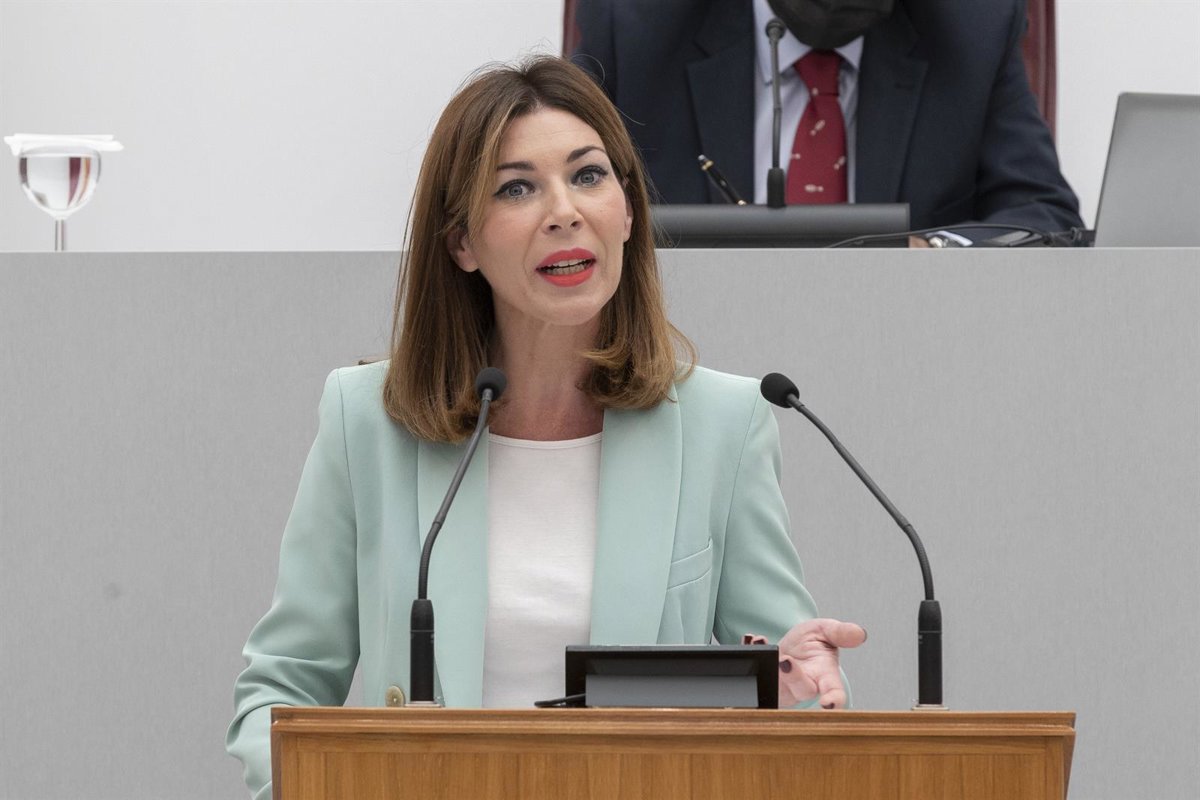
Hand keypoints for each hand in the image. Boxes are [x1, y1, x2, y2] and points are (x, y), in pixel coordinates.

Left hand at [746, 619, 866, 708]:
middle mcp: (805, 685)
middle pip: (801, 690)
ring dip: (771, 671)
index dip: (834, 701)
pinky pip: (755, 678)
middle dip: (793, 677)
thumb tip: (859, 633)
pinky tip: (752, 641)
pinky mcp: (765, 684)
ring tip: (764, 647)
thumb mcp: (825, 631)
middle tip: (785, 660)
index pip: (834, 692)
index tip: (829, 704)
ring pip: (778, 689)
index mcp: (825, 675)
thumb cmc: (811, 643)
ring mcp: (783, 687)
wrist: (789, 645)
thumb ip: (840, 632)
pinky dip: (752, 656)